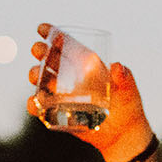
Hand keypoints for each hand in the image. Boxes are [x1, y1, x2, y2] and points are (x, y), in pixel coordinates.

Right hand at [25, 23, 153, 161]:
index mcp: (85, 65)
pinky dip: (34, 105)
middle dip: (41, 53)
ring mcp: (63, 95)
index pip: (67, 46)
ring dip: (35, 76)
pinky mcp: (58, 114)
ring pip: (42, 82)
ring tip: (34, 76)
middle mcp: (71, 77)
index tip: (42, 28)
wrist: (122, 134)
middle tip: (37, 49)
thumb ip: (124, 77)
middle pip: (51, 61)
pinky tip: (34, 102)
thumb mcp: (128, 89)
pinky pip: (41, 108)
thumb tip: (117, 67)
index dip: (53, 36)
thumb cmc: (127, 106)